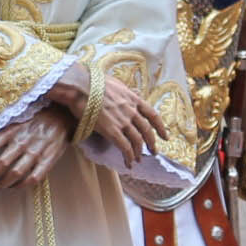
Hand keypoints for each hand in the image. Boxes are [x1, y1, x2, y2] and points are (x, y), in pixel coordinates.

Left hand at [0, 108, 70, 189]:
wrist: (62, 116)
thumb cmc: (37, 117)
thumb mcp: (17, 118)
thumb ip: (3, 129)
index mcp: (12, 130)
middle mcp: (22, 142)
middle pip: (1, 165)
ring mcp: (35, 152)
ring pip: (15, 174)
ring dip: (2, 184)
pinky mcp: (48, 160)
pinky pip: (33, 179)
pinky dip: (21, 186)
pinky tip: (15, 187)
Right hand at [48, 66, 169, 165]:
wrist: (81, 87)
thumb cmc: (94, 82)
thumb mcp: (116, 83)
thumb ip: (126, 91)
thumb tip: (132, 93)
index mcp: (133, 98)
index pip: (153, 115)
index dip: (160, 127)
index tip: (165, 136)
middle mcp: (131, 111)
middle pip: (147, 130)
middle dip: (152, 143)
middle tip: (153, 152)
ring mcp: (123, 121)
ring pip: (137, 141)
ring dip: (139, 152)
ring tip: (138, 160)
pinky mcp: (112, 130)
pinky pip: (124, 147)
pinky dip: (128, 157)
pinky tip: (128, 163)